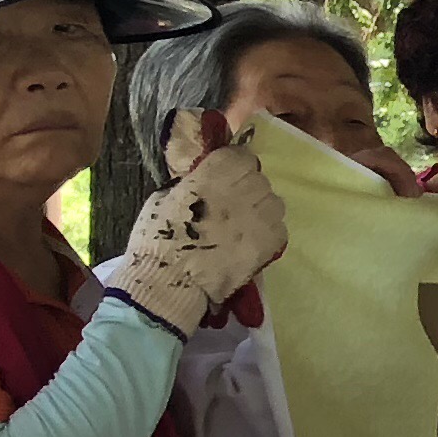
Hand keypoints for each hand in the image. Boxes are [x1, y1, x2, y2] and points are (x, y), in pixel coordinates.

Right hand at [117, 132, 289, 331]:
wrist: (171, 281)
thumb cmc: (158, 238)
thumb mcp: (165, 197)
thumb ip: (192, 182)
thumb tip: (207, 178)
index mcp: (214, 175)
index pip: (240, 155)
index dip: (235, 164)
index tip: (227, 175)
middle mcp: (243, 190)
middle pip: (258, 178)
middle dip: (247, 187)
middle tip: (232, 203)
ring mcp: (261, 216)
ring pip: (273, 201)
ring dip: (260, 208)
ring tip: (243, 224)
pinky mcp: (272, 241)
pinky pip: (279, 227)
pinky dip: (268, 232)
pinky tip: (250, 241)